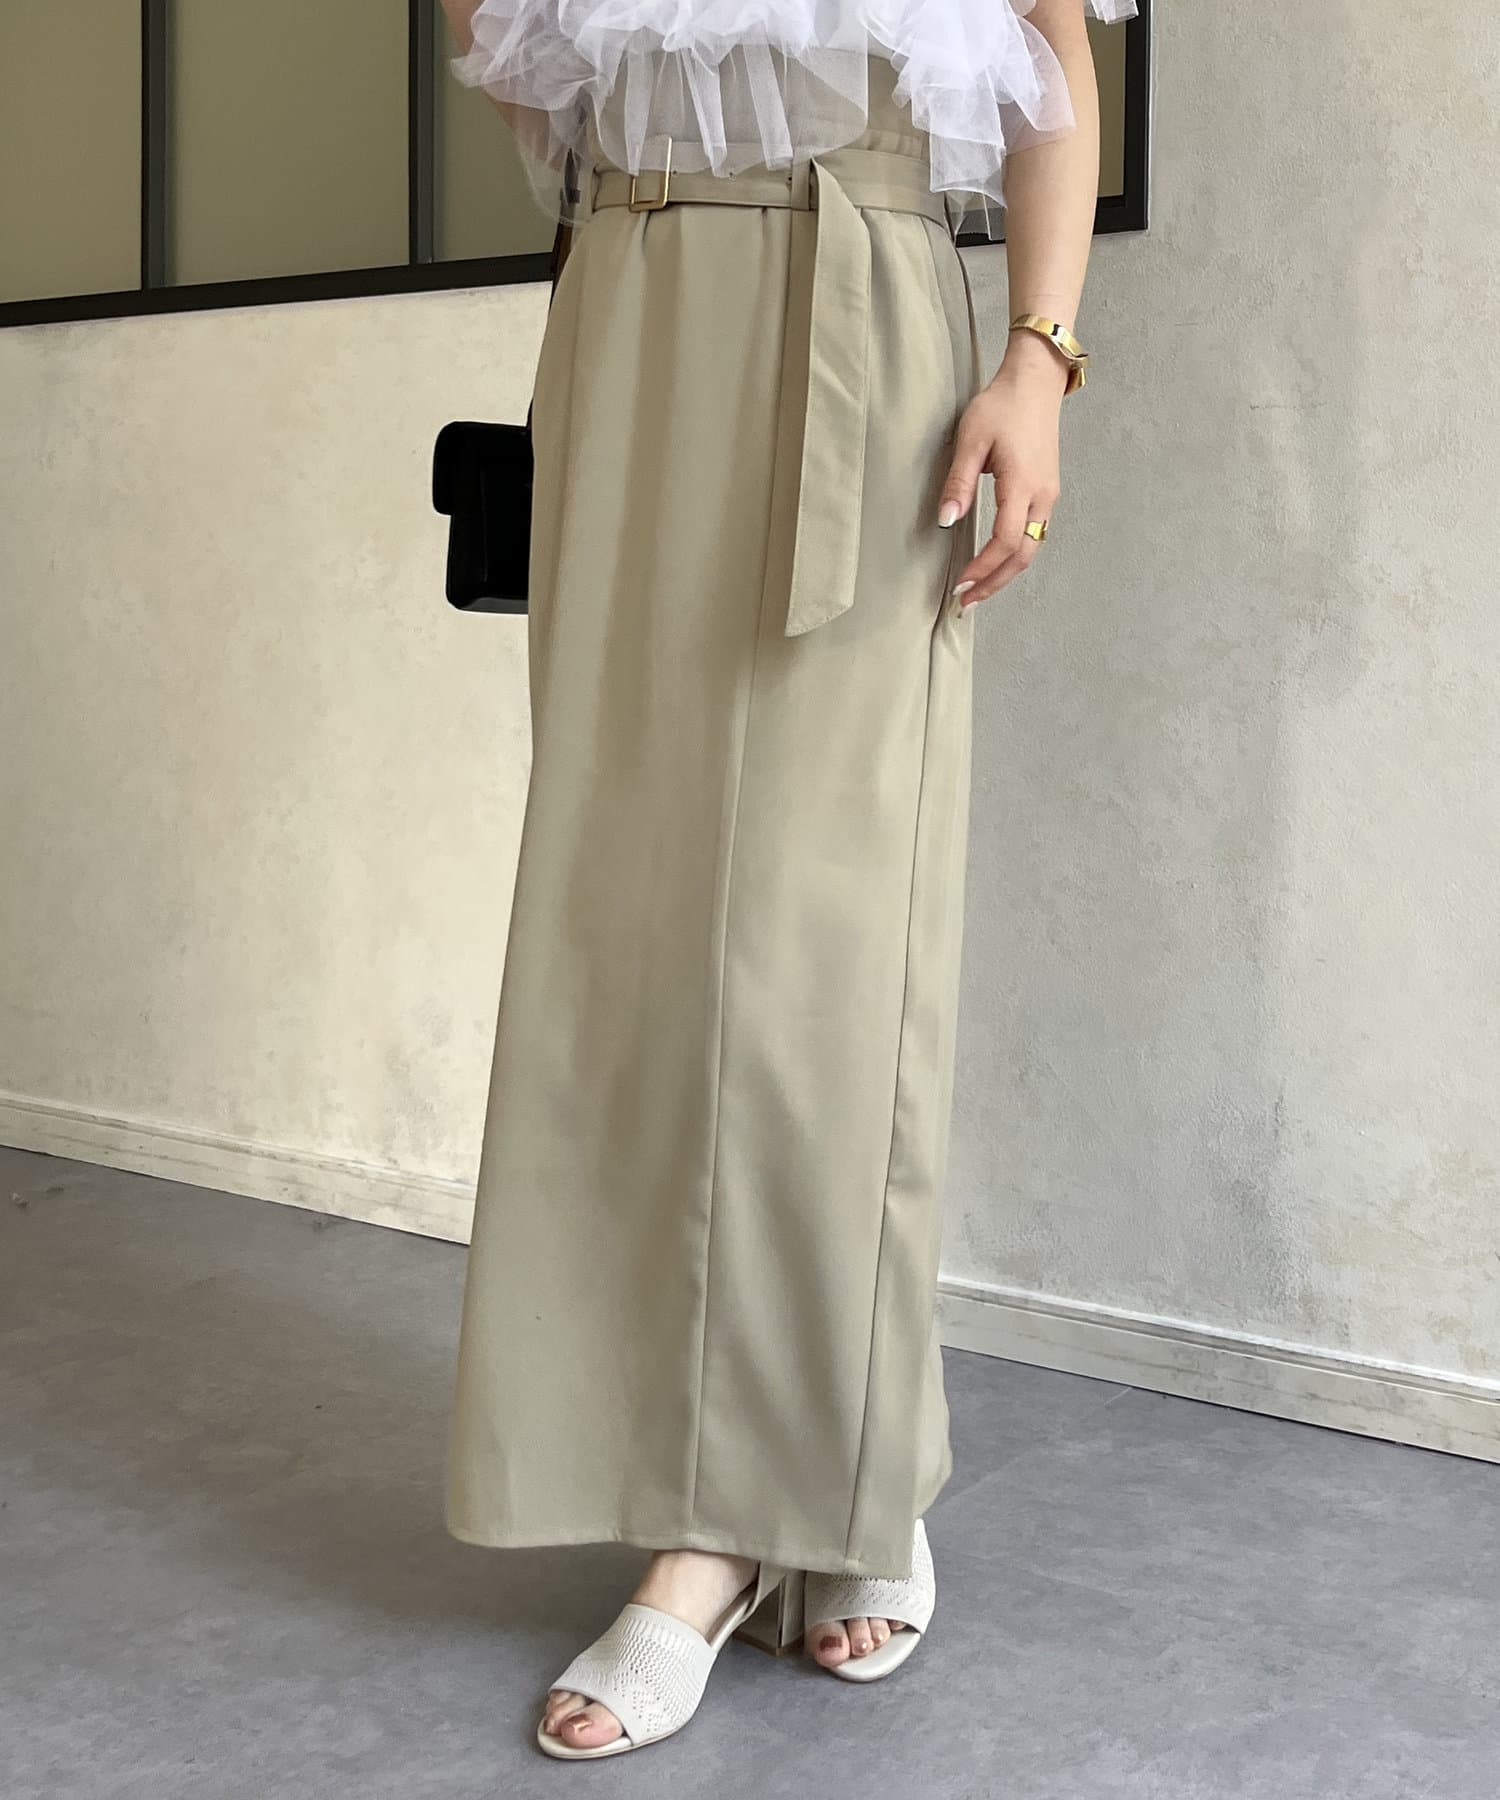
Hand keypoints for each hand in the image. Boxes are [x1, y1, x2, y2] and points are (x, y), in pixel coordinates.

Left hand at [938, 331, 1067, 607]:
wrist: (1036, 381)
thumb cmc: (1002, 405)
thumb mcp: (971, 440)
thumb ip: (958, 483)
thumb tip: (946, 521)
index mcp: (1022, 484)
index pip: (1005, 541)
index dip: (983, 568)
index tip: (959, 585)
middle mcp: (1042, 495)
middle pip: (1023, 555)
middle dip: (995, 582)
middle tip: (967, 601)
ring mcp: (1049, 494)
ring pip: (1032, 547)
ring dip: (1006, 572)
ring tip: (979, 588)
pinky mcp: (1047, 490)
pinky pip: (1035, 533)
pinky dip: (1015, 555)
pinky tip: (996, 561)